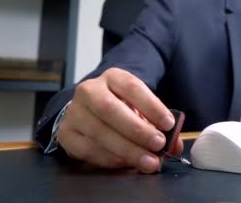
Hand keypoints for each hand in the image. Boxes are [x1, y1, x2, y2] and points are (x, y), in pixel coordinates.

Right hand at [56, 68, 183, 172]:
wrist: (89, 111)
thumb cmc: (121, 108)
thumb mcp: (140, 107)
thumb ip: (158, 123)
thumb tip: (174, 145)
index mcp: (112, 77)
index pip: (132, 87)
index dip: (151, 106)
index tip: (168, 124)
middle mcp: (89, 90)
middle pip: (111, 109)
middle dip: (137, 130)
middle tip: (158, 145)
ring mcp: (74, 112)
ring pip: (99, 131)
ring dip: (127, 150)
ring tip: (148, 162)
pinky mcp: (65, 134)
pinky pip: (88, 150)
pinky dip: (110, 159)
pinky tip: (126, 163)